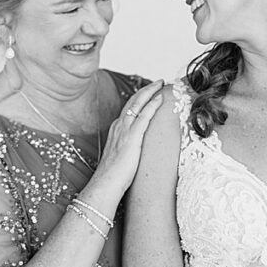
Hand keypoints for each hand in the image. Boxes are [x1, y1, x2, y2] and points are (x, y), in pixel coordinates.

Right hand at [91, 79, 164, 194]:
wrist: (106, 184)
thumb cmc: (114, 175)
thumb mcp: (122, 156)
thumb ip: (129, 147)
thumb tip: (138, 148)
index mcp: (116, 129)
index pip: (129, 108)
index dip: (140, 98)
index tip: (151, 91)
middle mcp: (119, 126)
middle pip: (133, 101)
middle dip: (147, 89)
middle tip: (159, 81)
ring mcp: (124, 130)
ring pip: (137, 104)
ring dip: (150, 91)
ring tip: (161, 83)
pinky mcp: (132, 137)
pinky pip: (143, 116)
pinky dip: (152, 105)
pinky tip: (160, 98)